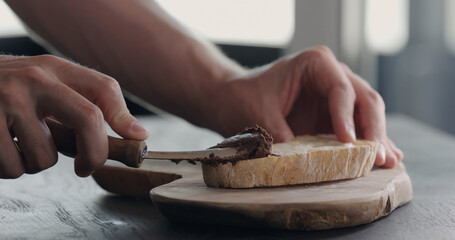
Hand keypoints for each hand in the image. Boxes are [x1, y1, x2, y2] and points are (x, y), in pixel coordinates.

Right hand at [0, 55, 147, 177]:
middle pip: (88, 119)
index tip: (135, 141)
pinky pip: (14, 168)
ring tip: (20, 144)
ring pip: (45, 157)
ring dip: (36, 163)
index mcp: (54, 69)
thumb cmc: (8, 94)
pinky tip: (2, 148)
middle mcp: (34, 79)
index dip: (124, 118)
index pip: (104, 88)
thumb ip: (82, 106)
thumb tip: (136, 134)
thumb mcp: (45, 88)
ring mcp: (6, 99)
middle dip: (94, 153)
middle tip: (85, 167)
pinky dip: (10, 168)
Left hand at [210, 46, 402, 167]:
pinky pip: (359, 126)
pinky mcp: (335, 113)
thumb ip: (283, 138)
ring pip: (368, 113)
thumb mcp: (260, 117)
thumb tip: (304, 163)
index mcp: (315, 63)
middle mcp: (332, 74)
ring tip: (385, 161)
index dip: (347, 116)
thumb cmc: (246, 99)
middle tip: (377, 156)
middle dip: (373, 129)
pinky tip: (385, 157)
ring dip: (377, 138)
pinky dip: (370, 141)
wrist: (235, 99)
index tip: (348, 142)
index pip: (341, 89)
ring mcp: (336, 95)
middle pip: (364, 99)